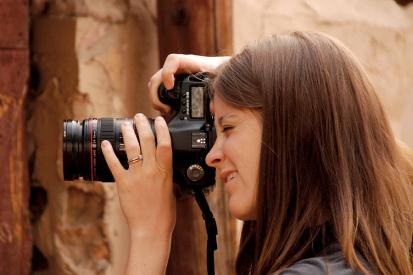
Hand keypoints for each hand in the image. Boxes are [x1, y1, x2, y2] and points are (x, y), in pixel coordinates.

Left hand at [101, 114, 175, 237]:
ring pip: (132, 148)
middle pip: (147, 141)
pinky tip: (105, 144)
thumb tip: (163, 165)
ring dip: (128, 133)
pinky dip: (109, 152)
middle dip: (142, 125)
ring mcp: (136, 176)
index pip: (165, 144)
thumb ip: (166, 175)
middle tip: (138, 116)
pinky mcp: (123, 183)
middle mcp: (151, 170)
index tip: (159, 120)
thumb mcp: (171, 190)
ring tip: (125, 124)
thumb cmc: (164, 214)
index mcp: (165, 171)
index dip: (162, 129)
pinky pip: (114, 164)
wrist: (151, 229)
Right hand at [148, 54, 230, 114]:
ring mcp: (173, 75)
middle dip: (156, 95)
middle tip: (165, 109)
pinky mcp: (172, 82)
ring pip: (155, 85)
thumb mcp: (219, 80)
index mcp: (189, 62)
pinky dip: (160, 100)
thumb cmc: (220, 72)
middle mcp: (178, 68)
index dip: (167, 73)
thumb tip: (212, 108)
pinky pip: (160, 90)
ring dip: (156, 99)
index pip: (173, 61)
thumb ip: (216, 92)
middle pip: (157, 77)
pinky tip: (168, 110)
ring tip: (166, 112)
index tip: (170, 87)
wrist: (222, 69)